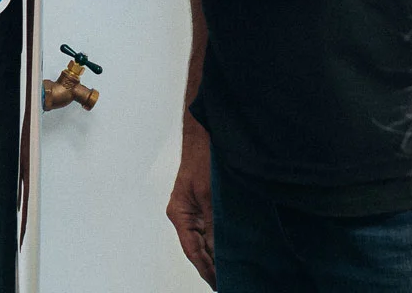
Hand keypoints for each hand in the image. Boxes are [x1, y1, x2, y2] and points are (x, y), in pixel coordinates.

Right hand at [166, 116, 215, 288]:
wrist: (205, 133)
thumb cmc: (203, 157)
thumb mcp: (209, 192)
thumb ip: (213, 221)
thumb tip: (219, 248)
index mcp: (180, 214)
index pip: (192, 249)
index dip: (205, 268)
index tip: (218, 282)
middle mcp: (184, 214)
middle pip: (197, 247)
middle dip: (211, 264)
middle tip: (227, 282)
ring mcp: (193, 209)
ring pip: (204, 239)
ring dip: (216, 253)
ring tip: (230, 271)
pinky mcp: (203, 203)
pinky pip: (210, 227)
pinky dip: (218, 238)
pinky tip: (230, 248)